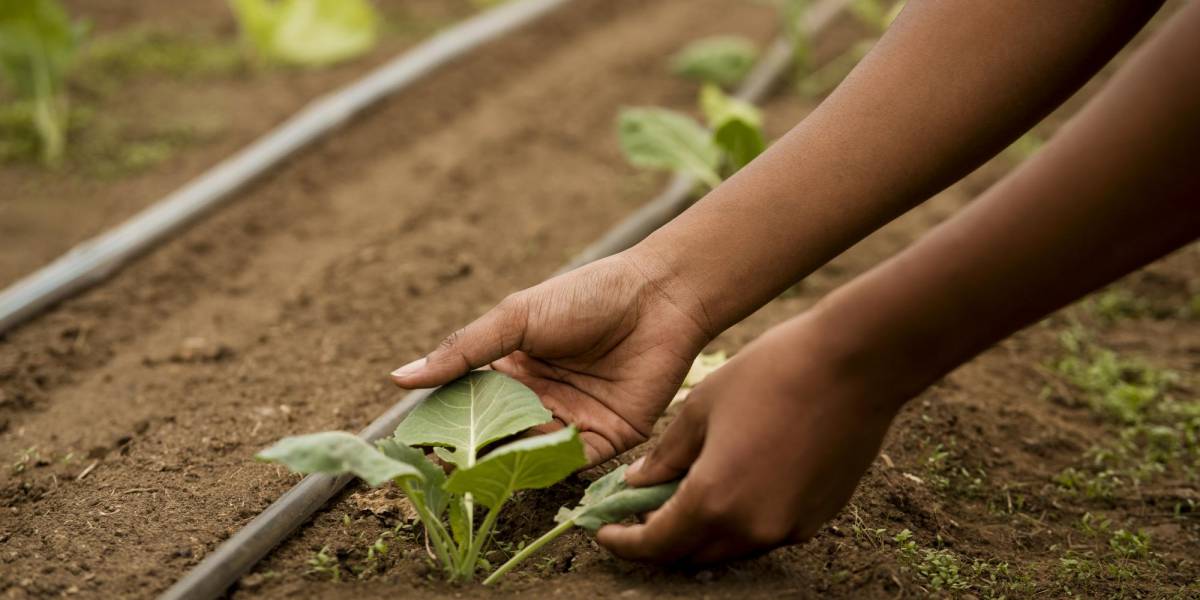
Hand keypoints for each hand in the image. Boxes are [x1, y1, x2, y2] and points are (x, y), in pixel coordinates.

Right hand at [389, 250, 714, 464]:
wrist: (657, 297)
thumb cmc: (586, 296)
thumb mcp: (516, 318)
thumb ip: (463, 351)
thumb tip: (399, 379)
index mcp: (512, 371)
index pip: (469, 406)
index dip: (445, 423)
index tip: (418, 440)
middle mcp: (538, 401)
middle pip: (496, 436)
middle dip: (472, 451)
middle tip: (444, 465)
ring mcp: (571, 421)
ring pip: (529, 454)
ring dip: (506, 461)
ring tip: (479, 467)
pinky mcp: (607, 437)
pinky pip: (571, 461)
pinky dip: (549, 465)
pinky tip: (527, 462)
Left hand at [596, 311, 902, 563]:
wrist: (855, 364)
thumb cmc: (772, 373)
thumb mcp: (701, 408)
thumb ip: (665, 455)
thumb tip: (635, 484)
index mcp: (714, 500)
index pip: (656, 544)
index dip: (624, 542)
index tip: (603, 532)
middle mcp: (753, 527)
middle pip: (692, 555)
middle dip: (659, 541)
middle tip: (637, 514)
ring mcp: (790, 527)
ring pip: (730, 547)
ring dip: (700, 532)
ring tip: (681, 496)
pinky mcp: (817, 517)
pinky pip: (765, 531)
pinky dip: (739, 521)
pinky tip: (732, 485)